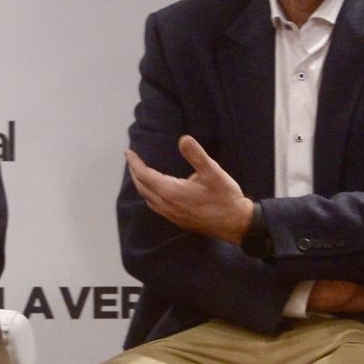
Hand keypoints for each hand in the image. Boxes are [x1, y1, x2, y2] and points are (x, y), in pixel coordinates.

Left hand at [125, 136, 254, 242]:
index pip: (144, 175)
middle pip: (142, 187)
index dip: (135, 163)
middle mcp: (166, 205)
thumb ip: (196, 155)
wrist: (236, 224)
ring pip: (148, 198)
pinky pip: (156, 206)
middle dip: (135, 172)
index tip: (128, 152)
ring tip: (141, 173)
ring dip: (141, 184)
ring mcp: (171, 215)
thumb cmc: (225, 197)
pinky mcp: (178, 220)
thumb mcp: (213, 172)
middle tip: (132, 160)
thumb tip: (183, 139)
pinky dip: (150, 194)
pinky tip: (157, 191)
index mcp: (171, 192)